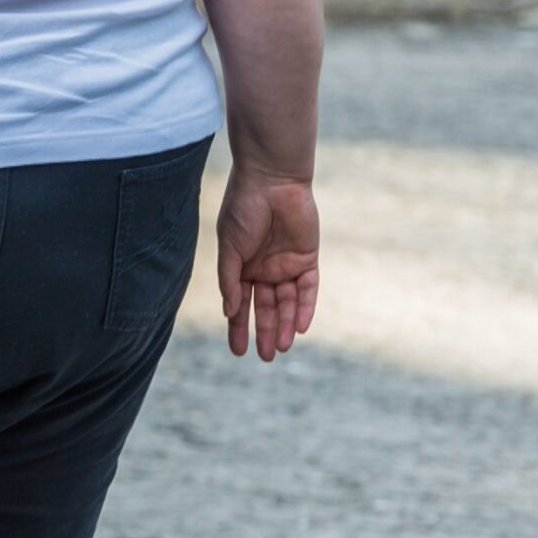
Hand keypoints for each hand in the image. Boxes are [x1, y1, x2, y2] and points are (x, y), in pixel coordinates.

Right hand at [215, 162, 316, 362]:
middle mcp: (264, 269)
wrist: (272, 181)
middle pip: (265, 307)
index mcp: (241, 266)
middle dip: (264, 331)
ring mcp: (286, 265)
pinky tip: (298, 326)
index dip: (238, 326)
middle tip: (264, 357)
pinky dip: (304, 307)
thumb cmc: (244, 209)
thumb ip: (230, 279)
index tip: (237, 350)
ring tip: (281, 347)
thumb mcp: (230, 246)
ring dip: (284, 324)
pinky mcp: (307, 259)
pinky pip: (308, 289)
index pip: (240, 303)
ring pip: (287, 302)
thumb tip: (228, 311)